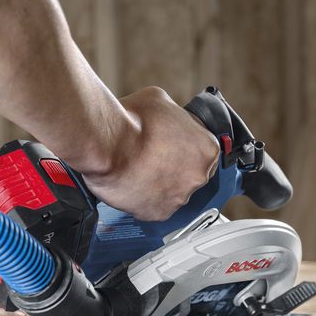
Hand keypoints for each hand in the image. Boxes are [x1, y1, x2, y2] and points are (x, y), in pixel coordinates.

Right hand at [82, 87, 218, 221]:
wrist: (109, 145)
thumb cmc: (133, 122)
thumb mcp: (160, 101)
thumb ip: (172, 116)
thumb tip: (166, 119)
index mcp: (207, 148)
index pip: (204, 153)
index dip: (186, 150)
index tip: (172, 148)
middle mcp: (198, 177)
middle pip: (189, 176)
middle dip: (173, 168)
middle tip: (152, 157)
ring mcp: (179, 198)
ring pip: (171, 193)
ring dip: (158, 184)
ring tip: (137, 169)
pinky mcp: (158, 213)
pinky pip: (153, 207)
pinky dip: (143, 199)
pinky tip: (131, 183)